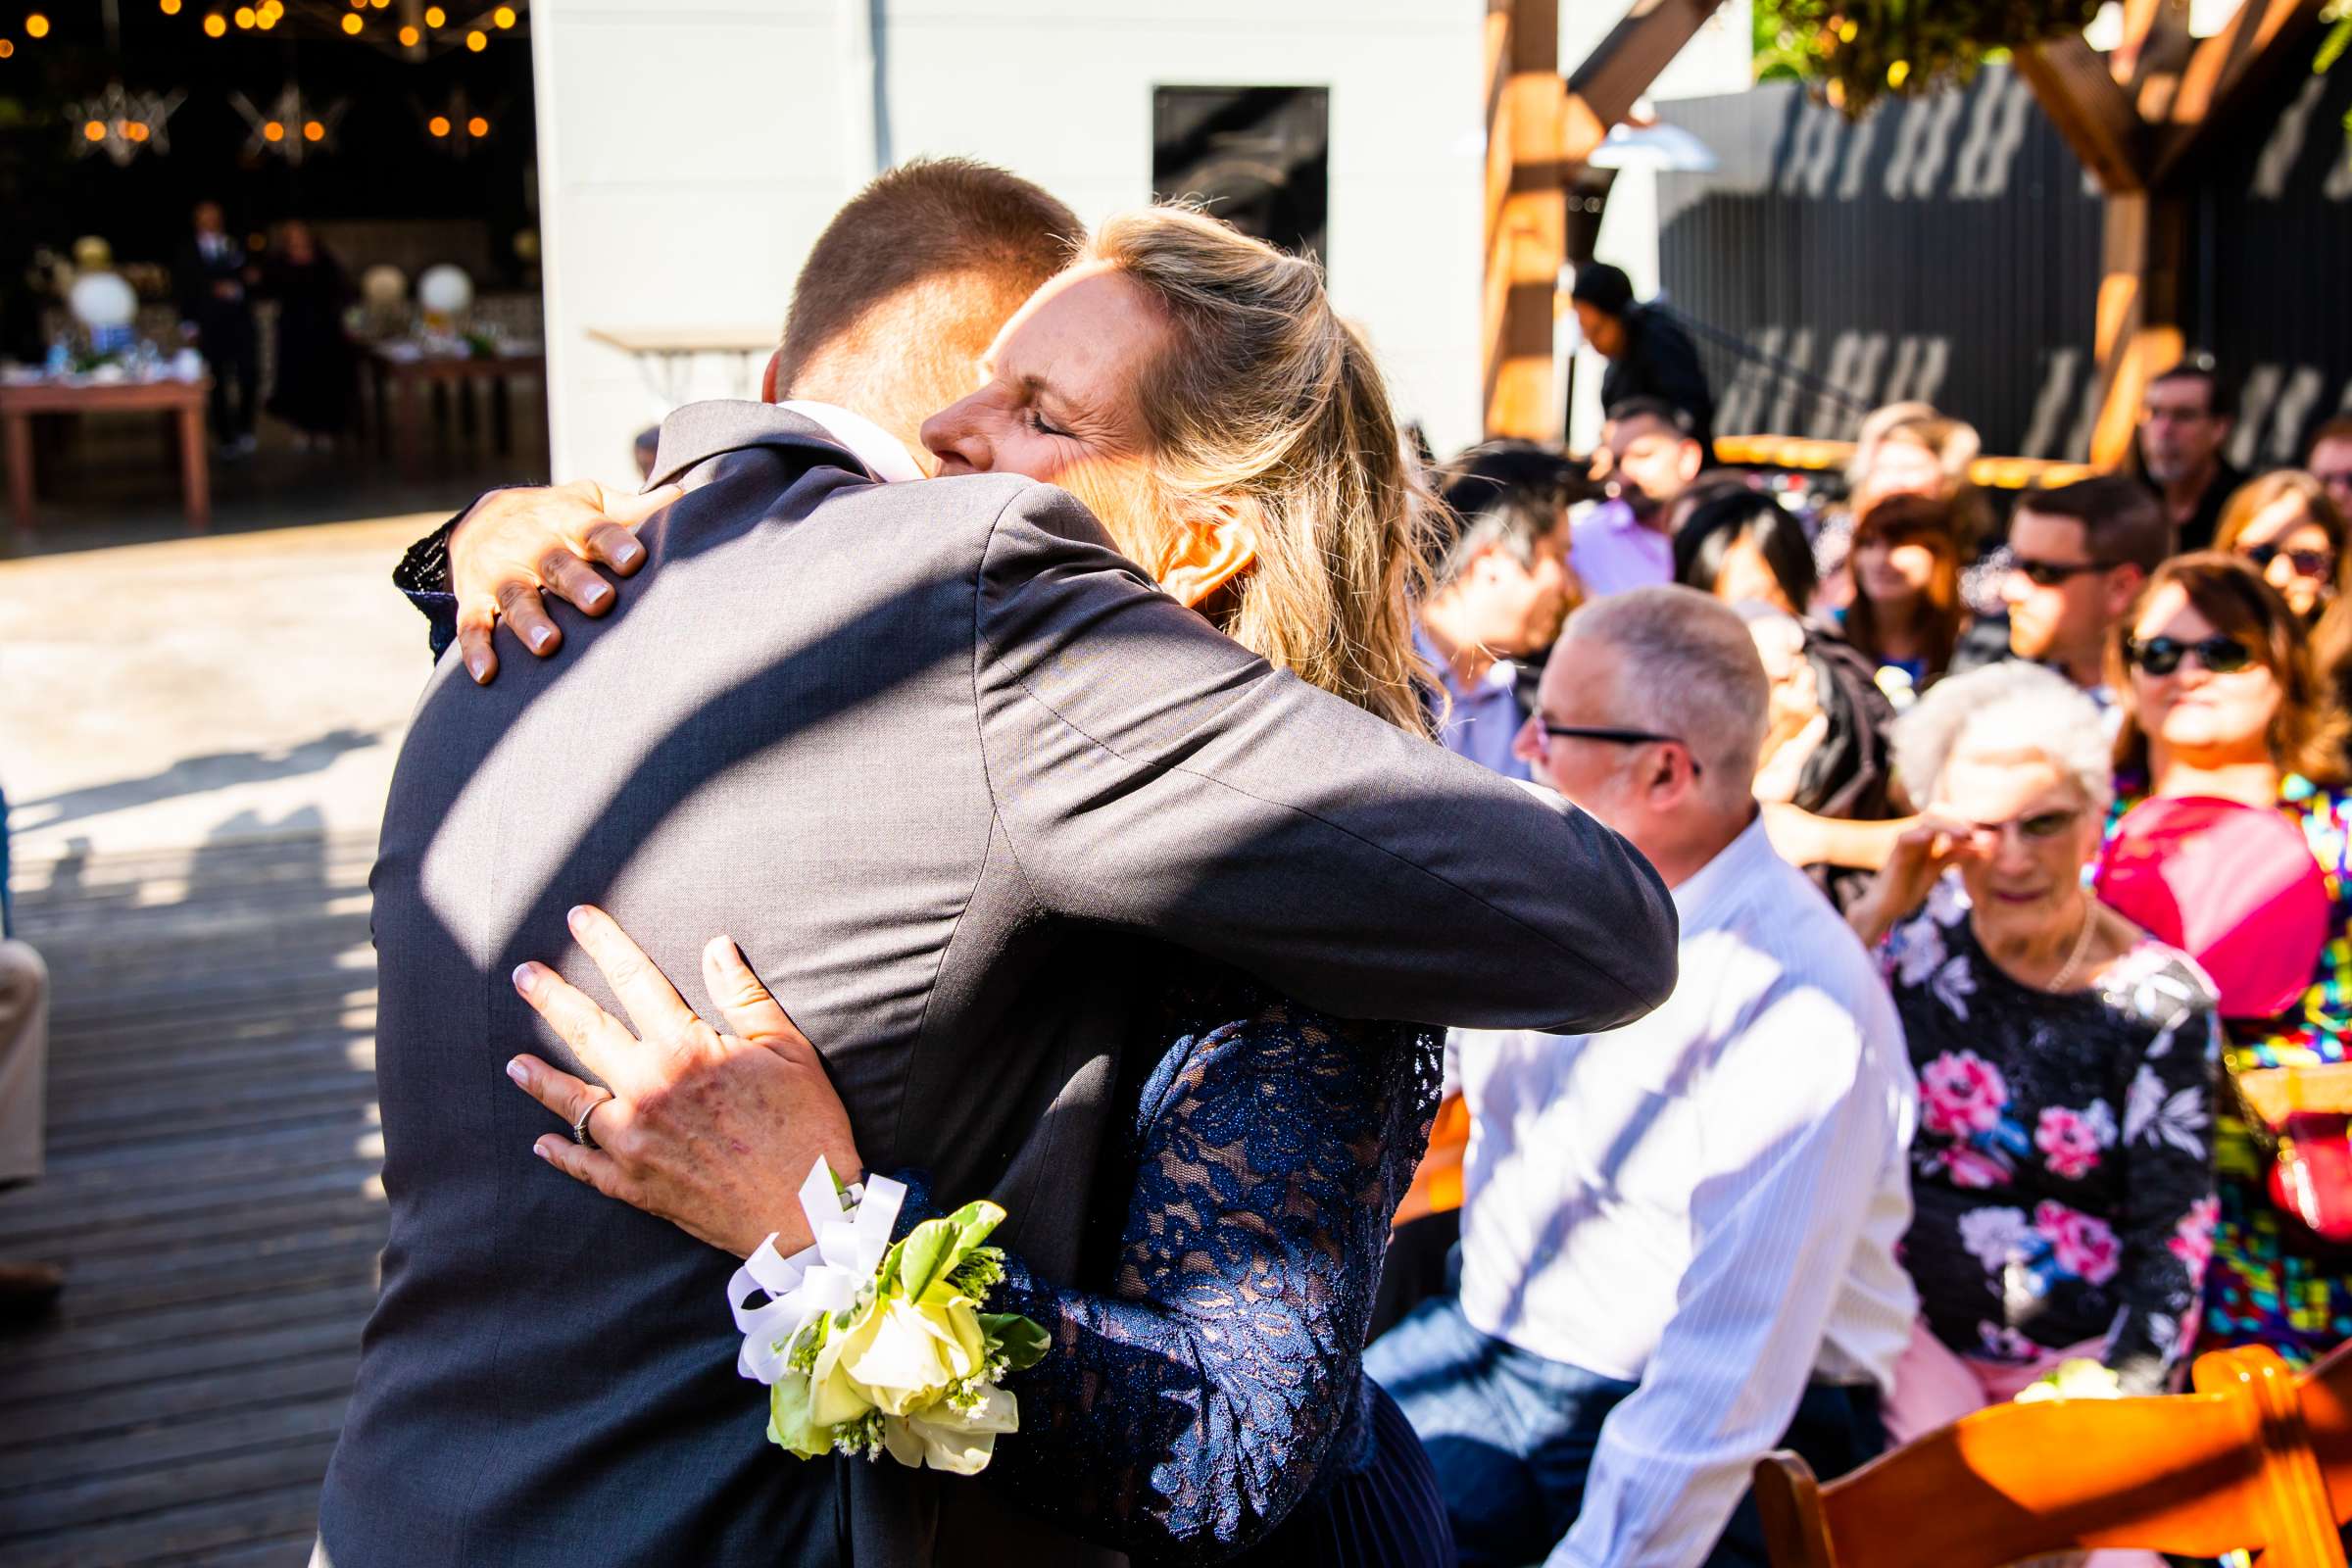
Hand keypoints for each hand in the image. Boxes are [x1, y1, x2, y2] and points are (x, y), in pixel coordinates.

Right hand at [448, 479, 680, 684]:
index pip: (594, 529)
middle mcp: (532, 545)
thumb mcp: (588, 501)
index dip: (613, 543)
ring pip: (516, 596)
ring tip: (548, 644)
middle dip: (576, 583)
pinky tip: (486, 674)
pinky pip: (471, 625)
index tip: (635, 561)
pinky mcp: (473, 598)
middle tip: (600, 602)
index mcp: (567, 520)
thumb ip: (631, 507)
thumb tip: (684, 496)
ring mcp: (500, 572)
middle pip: (555, 563)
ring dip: (530, 621)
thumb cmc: (556, 516)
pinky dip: (475, 650)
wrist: (480, 516)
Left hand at [505, 904, 861, 1257]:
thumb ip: (745, 996)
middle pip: (585, 1031)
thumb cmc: (807, 1127)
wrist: (806, 1213)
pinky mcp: (634, 1185)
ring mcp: (633, 1140)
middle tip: (523, 975)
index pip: (633, 979)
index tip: (578, 917)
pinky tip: (543, 1143)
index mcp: (685, 1049)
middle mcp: (646, 1089)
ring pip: (571, 1101)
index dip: (604, 943)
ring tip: (514, 1063)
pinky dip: (561, 1154)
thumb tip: (715, 946)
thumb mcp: (789, 1050)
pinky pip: (584, 1165)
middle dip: (551, 997)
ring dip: (539, 1077)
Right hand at [1848, 813, 1981, 945]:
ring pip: (1926, 822)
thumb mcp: (1937, 867)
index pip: (1944, 816)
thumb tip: (1981, 847)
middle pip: (1936, 812)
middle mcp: (1914, 834)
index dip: (1963, 819)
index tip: (1981, 830)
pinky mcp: (1896, 853)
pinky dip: (1924, 835)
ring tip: (1967, 834)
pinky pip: (1907, 838)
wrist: (1887, 904)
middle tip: (1975, 831)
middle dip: (1958, 819)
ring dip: (1948, 825)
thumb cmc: (1910, 885)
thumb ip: (1954, 855)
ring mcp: (1904, 842)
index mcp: (1924, 836)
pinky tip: (1943, 840)